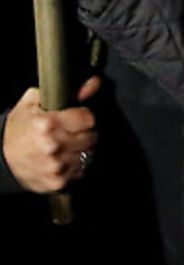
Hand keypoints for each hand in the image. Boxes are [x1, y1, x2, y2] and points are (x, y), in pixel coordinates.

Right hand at [3, 76, 100, 192]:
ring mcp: (56, 166)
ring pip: (89, 154)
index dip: (83, 117)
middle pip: (91, 136)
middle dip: (83, 133)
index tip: (75, 118)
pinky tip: (61, 159)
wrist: (2, 159)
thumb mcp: (33, 103)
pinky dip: (75, 165)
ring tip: (64, 146)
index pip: (88, 118)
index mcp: (46, 124)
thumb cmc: (20, 129)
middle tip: (68, 133)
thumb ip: (67, 92)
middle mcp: (52, 146)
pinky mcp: (58, 182)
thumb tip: (94, 83)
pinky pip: (81, 170)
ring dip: (80, 150)